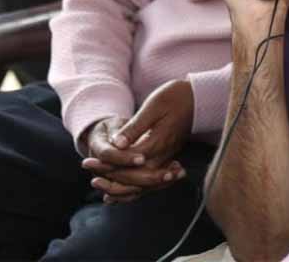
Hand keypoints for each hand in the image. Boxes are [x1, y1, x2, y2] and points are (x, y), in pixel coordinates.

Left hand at [81, 80, 193, 201]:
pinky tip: (122, 191)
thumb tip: (118, 144)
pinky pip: (150, 180)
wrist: (199, 99)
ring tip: (101, 190)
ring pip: (144, 184)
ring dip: (122, 189)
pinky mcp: (167, 158)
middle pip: (136, 177)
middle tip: (91, 178)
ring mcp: (166, 158)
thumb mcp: (153, 106)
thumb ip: (136, 128)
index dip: (109, 164)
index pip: (130, 162)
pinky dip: (135, 188)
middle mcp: (163, 155)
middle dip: (112, 179)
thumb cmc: (175, 98)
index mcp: (158, 142)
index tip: (90, 163)